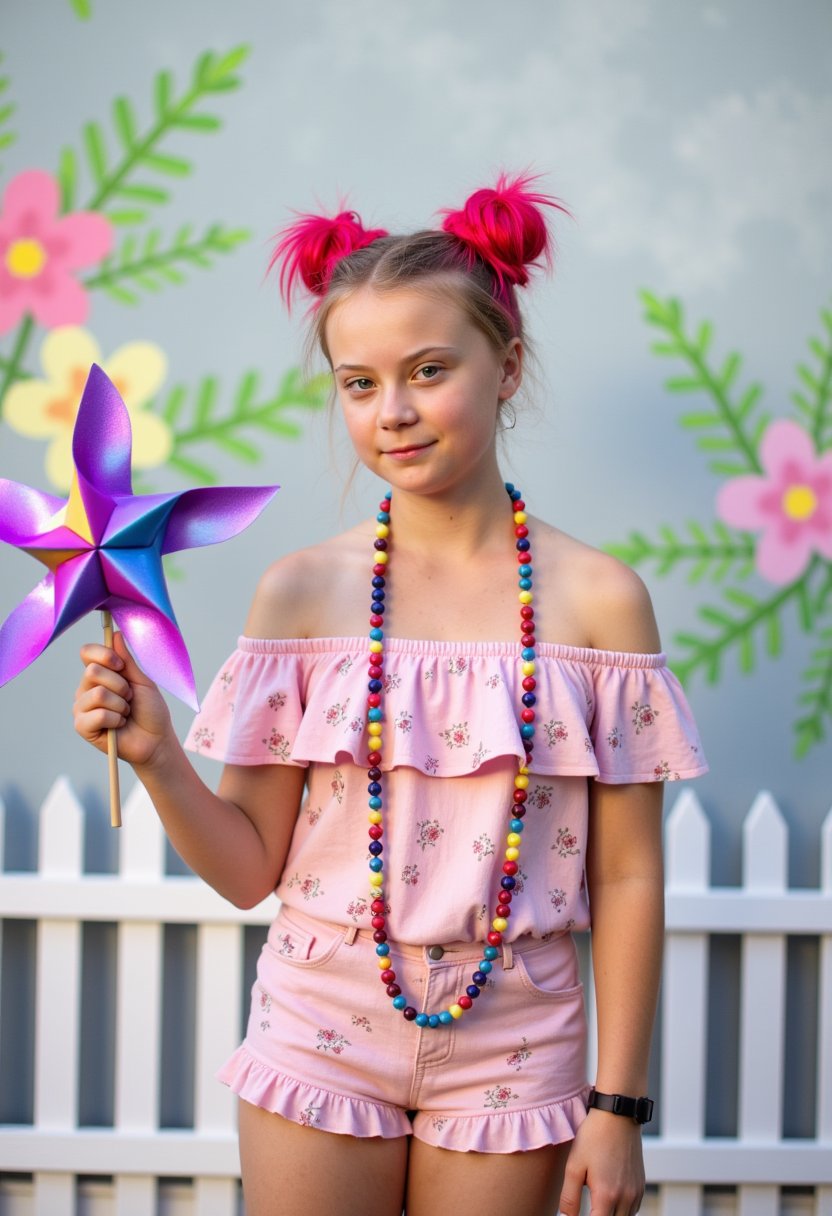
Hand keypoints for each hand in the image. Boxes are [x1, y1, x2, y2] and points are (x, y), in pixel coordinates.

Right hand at [74, 632, 174, 769]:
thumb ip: (127, 660)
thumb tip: (115, 634)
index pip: (87, 653)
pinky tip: (119, 725)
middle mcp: (86, 689)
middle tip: (129, 698)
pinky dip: (116, 719)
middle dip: (120, 685)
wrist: (156, 739)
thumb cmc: (150, 710)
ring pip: (98, 694)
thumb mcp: (142, 681)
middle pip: (92, 671)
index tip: (121, 665)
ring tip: (126, 712)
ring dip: (121, 704)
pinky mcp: (82, 726)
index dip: (103, 654)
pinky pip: (99, 714)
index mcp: (100, 674)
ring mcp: (82, 708)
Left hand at [559, 1108, 644, 1215]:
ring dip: (611, 1215)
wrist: (617, 1115)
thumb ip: (569, 1198)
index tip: (577, 1214)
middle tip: (588, 1206)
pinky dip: (622, 1210)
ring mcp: (636, 1192)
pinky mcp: (641, 1185)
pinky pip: (633, 1209)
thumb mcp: (574, 1166)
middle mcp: (626, 1198)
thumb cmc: (593, 1138)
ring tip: (596, 1203)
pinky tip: (609, 1198)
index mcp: (607, 1196)